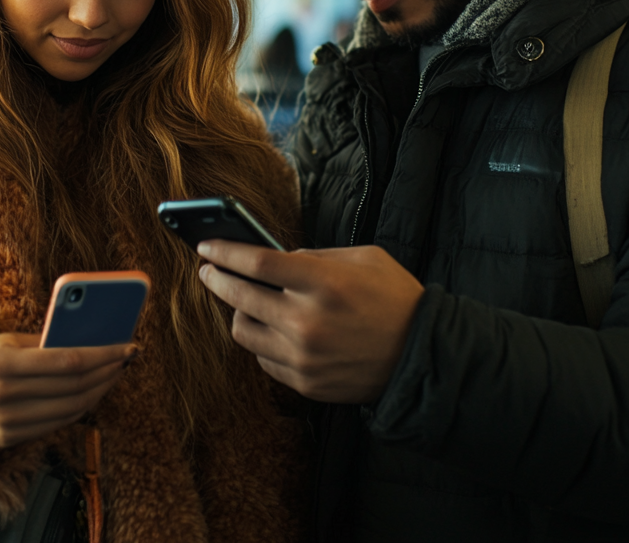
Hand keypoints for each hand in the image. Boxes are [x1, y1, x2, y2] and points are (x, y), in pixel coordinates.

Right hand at [0, 332, 135, 447]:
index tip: (127, 347)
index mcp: (2, 363)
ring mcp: (6, 422)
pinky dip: (81, 407)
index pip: (68, 361)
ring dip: (101, 390)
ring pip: (71, 408)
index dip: (103, 355)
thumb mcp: (7, 340)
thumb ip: (46, 342)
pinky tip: (93, 391)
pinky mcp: (9, 438)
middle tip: (126, 359)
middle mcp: (3, 395)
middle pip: (74, 386)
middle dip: (108, 371)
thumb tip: (92, 341)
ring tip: (114, 373)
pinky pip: (58, 423)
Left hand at [196, 242, 422, 403]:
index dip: (225, 251)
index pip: (257, 262)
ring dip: (239, 312)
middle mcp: (308, 321)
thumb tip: (278, 256)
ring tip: (245, 301)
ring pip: (244, 331)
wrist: (421, 356)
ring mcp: (304, 356)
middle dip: (216, 279)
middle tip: (208, 270)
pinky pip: (263, 358)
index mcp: (324, 282)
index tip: (206, 245)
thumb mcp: (364, 258)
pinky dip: (263, 341)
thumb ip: (317, 254)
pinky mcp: (304, 382)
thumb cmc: (395, 299)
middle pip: (240, 296)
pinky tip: (272, 328)